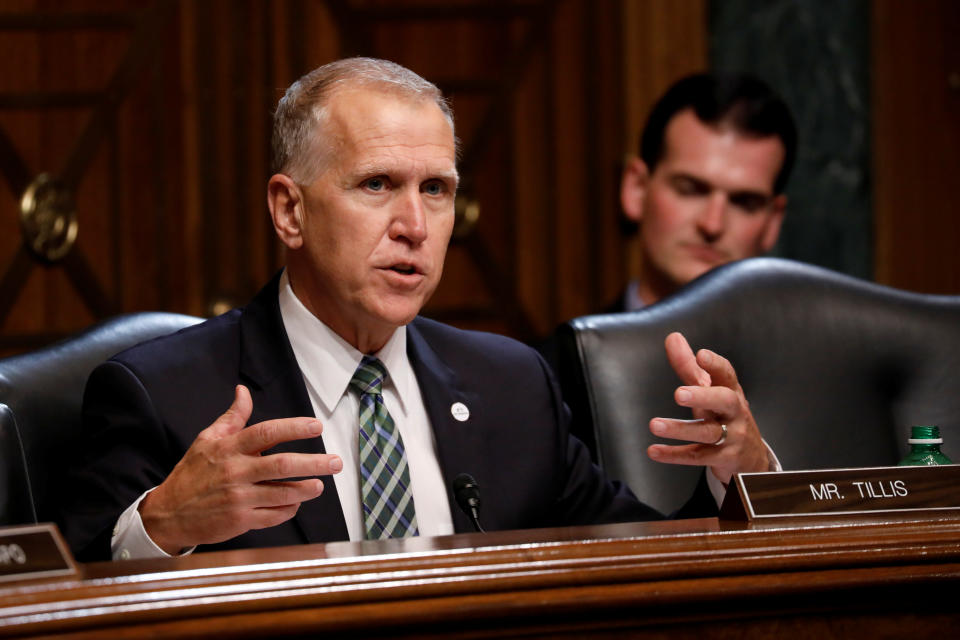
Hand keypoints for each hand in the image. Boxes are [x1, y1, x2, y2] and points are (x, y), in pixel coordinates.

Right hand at [139, 385, 340, 553]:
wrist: (168, 513)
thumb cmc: (192, 473)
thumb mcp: (208, 440)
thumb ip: (232, 418)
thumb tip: (243, 391)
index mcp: (229, 448)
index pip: (267, 433)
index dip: (294, 428)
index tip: (316, 427)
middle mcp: (236, 472)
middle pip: (283, 465)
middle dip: (314, 463)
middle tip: (336, 462)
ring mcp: (239, 498)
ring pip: (282, 493)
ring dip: (306, 489)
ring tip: (320, 485)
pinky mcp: (240, 521)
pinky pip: (273, 515)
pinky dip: (288, 509)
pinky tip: (295, 503)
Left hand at [646, 332, 768, 483]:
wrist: (752, 458)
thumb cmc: (725, 415)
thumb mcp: (709, 390)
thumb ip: (688, 365)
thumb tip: (672, 337)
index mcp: (730, 391)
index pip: (726, 374)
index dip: (715, 364)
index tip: (701, 354)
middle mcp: (734, 413)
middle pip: (724, 401)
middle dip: (703, 396)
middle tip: (679, 394)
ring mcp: (731, 437)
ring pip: (708, 432)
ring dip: (680, 429)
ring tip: (654, 424)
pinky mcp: (722, 459)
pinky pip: (697, 456)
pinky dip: (674, 455)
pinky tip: (653, 451)